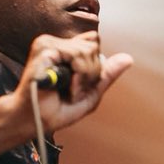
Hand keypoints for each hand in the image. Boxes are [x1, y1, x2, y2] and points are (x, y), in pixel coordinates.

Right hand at [14, 32, 132, 133]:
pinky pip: (76, 56)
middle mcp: (56, 43)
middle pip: (94, 45)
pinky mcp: (44, 50)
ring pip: (87, 50)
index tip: (81, 85)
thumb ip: (107, 74)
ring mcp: (48, 44)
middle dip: (91, 73)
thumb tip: (129, 58)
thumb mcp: (90, 93)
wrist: (35, 121)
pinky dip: (78, 77)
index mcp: (64, 49)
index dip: (94, 66)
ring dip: (84, 78)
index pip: (93, 41)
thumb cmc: (56, 109)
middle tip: (74, 90)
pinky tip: (66, 87)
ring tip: (69, 90)